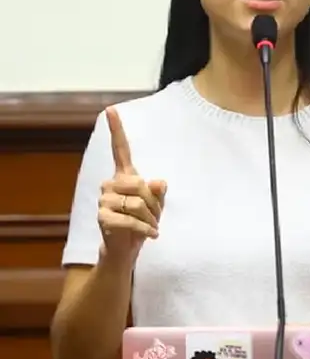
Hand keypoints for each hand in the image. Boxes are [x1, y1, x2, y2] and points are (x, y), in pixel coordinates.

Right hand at [97, 107, 167, 264]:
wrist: (126, 249)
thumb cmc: (142, 222)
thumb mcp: (157, 205)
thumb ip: (159, 192)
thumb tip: (159, 181)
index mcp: (124, 177)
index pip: (120, 149)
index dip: (116, 130)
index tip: (111, 109)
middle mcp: (110, 184)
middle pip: (140, 184)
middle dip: (154, 203)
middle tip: (155, 216)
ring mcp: (104, 200)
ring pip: (138, 203)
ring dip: (151, 218)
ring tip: (150, 226)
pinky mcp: (102, 218)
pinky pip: (131, 220)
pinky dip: (145, 229)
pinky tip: (151, 235)